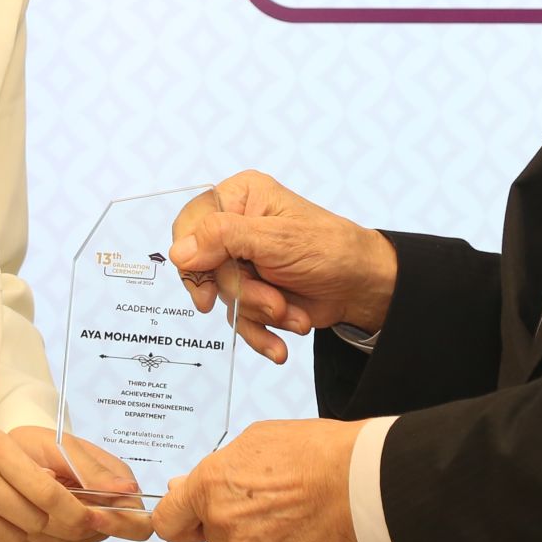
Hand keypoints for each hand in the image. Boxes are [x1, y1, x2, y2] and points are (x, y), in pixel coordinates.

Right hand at [0, 392, 111, 541]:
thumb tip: (50, 482)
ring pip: (12, 540)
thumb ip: (11, 456)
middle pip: (35, 522)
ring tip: (8, 516)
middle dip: (48, 525)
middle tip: (48, 519)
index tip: (87, 520)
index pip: (50, 495)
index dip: (76, 515)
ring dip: (19, 534)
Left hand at [7, 426, 156, 541]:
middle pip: (105, 534)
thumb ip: (92, 469)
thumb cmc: (34, 445)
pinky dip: (41, 540)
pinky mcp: (66, 536)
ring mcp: (87, 522)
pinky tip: (28, 519)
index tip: (88, 514)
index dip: (116, 522)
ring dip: (50, 531)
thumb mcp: (62, 448)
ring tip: (30, 506)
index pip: (137, 516)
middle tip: (45, 507)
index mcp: (115, 480)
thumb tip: (128, 488)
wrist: (5, 454)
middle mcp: (106, 504)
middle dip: (72, 524)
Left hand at [151, 419, 363, 541]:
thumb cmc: (312, 452)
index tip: (186, 518)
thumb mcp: (253, 441)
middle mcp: (225, 525)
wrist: (358, 479)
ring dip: (255, 535)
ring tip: (287, 507)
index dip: (177, 518)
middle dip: (228, 518)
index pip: (168, 520)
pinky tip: (299, 525)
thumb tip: (186, 486)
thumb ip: (214, 469)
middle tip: (260, 497)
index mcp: (211, 487)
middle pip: (211, 533)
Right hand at [167, 171, 399, 361]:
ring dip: (258, 312)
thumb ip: (224, 239)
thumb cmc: (331, 250)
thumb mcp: (276, 240)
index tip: (208, 288)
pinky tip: (280, 344)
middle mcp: (236, 227)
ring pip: (222, 297)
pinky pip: (236, 317)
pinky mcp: (251, 291)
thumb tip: (179, 251)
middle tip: (274, 301)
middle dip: (242, 293)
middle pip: (205, 267)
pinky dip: (259, 333)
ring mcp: (243, 262)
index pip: (191, 224)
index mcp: (240, 197)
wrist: (362, 288)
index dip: (193, 258)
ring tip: (290, 312)